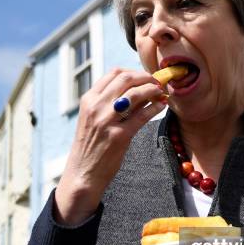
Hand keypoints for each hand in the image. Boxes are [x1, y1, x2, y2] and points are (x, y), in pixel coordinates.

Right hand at [55, 68, 165, 224]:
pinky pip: (142, 115)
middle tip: (157, 83)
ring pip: (135, 93)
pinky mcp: (119, 136)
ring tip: (161, 93)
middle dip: (145, 77)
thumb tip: (140, 89)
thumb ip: (111, 103)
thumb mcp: (94, 119)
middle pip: (125, 79)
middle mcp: (96, 107)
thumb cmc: (91, 145)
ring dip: (152, 90)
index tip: (145, 77)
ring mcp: (107, 121)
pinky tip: (160, 106)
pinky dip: (155, 107)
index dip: (134, 72)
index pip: (114, 73)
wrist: (83, 173)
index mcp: (89, 100)